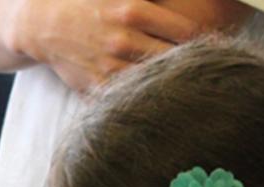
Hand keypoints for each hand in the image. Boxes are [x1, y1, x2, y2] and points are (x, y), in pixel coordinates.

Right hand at [8, 0, 203, 91]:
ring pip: (155, 83)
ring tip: (192, 89)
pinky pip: (128, 98)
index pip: (187, 31)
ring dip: (174, 87)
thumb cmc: (89, 2)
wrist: (44, 25)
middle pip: (176, 59)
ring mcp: (109, 66)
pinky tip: (159, 100)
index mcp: (134, 10)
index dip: (209, 40)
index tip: (219, 46)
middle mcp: (123, 40)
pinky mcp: (96, 86)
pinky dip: (146, 100)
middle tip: (212, 72)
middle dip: (196, 66)